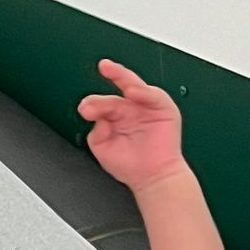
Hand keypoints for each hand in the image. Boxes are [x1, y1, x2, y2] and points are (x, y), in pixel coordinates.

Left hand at [77, 60, 184, 190]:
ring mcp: (146, 108)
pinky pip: (153, 96)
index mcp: (115, 116)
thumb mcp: (102, 149)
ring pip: (134, 87)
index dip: (93, 104)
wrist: (152, 178)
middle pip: (117, 91)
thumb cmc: (130, 166)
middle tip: (101, 71)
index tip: (85, 109)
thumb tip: (98, 120)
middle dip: (109, 79)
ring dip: (123, 77)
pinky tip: (133, 91)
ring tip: (112, 72)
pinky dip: (144, 92)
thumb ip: (96, 134)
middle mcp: (130, 109)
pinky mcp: (164, 109)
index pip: (102, 103)